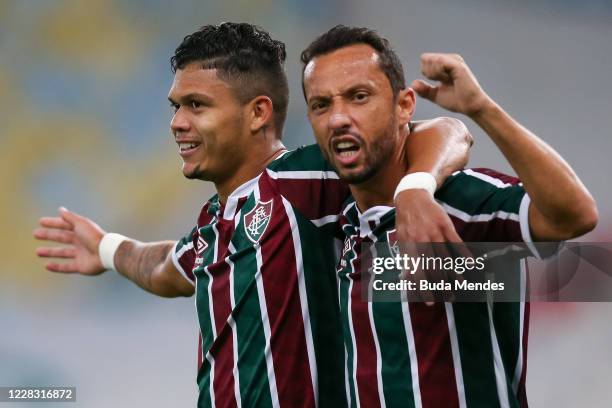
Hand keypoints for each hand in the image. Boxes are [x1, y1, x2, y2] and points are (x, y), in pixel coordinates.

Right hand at [33, 207, 105, 274]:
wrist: (105, 253)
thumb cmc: (93, 236)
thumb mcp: (80, 224)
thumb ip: (70, 217)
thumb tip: (60, 209)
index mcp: (82, 231)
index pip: (65, 225)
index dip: (53, 223)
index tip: (41, 222)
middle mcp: (81, 242)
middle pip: (62, 238)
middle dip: (49, 236)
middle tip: (35, 234)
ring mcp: (81, 254)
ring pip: (63, 253)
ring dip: (50, 252)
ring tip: (38, 251)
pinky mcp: (81, 266)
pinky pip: (67, 267)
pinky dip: (57, 267)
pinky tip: (46, 265)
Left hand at [394, 189, 464, 303]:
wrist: (412, 197)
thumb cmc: (405, 222)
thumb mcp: (401, 240)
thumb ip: (405, 258)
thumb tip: (405, 279)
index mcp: (409, 246)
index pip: (416, 272)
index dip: (423, 288)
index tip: (430, 301)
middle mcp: (421, 241)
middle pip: (433, 268)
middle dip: (441, 285)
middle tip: (448, 298)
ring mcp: (434, 232)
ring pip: (446, 257)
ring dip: (454, 273)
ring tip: (460, 286)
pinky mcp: (445, 225)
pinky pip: (456, 242)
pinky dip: (464, 254)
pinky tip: (470, 264)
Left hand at [411, 53, 492, 117]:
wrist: (470, 106)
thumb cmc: (456, 100)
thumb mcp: (435, 95)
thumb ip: (424, 89)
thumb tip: (413, 84)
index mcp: (445, 64)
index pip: (425, 60)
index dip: (426, 73)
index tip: (438, 83)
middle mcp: (450, 59)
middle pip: (425, 59)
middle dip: (428, 73)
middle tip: (442, 82)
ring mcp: (454, 60)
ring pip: (430, 59)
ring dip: (433, 73)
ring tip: (445, 81)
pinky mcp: (457, 64)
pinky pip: (439, 62)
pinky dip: (437, 72)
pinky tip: (446, 79)